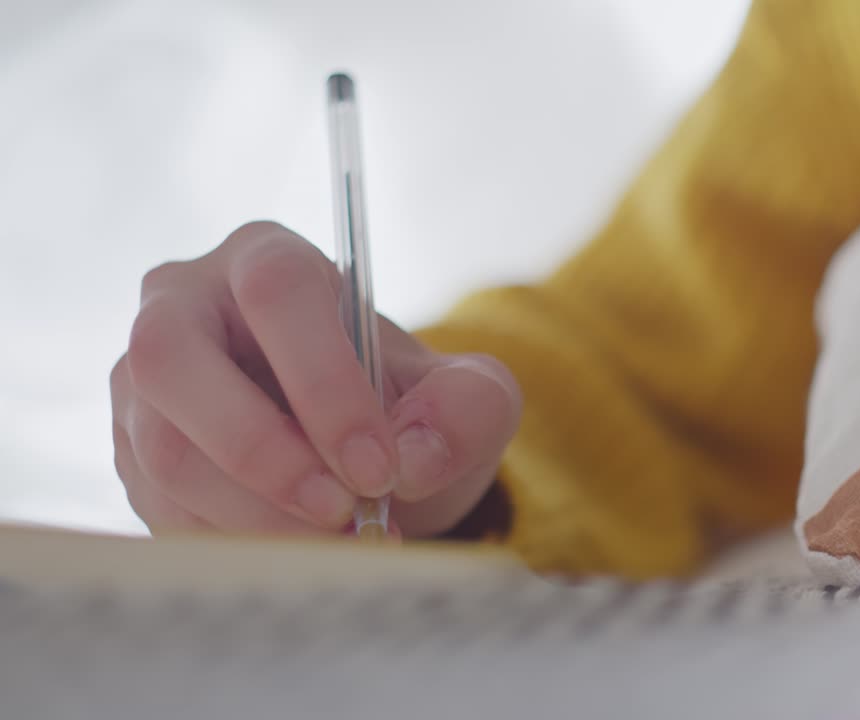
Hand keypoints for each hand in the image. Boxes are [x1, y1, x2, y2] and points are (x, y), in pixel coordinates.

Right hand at [110, 221, 521, 538]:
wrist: (360, 456)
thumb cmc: (407, 409)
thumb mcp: (469, 398)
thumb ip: (469, 409)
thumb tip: (414, 457)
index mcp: (270, 259)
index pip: (277, 291)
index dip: (324, 381)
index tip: (378, 466)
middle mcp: (186, 303)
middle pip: (172, 356)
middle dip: (262, 449)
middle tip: (340, 512)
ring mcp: (144, 380)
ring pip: (162, 444)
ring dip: (252, 511)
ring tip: (333, 541)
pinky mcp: (130, 450)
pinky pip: (156, 502)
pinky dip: (231, 540)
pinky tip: (294, 549)